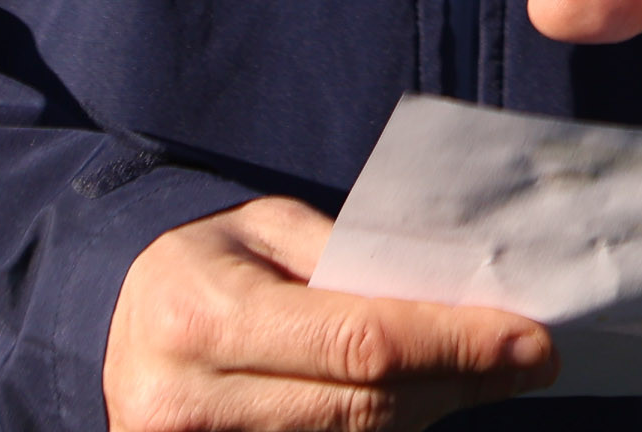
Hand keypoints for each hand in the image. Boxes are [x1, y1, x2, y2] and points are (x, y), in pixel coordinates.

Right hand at [103, 198, 550, 430]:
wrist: (110, 315)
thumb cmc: (206, 258)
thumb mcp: (268, 229)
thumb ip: (352, 263)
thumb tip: (460, 295)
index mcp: (208, 318)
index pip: (360, 343)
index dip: (454, 346)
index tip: (531, 340)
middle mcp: (190, 401)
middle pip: (364, 407)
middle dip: (459, 382)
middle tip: (529, 361)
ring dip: (428, 411)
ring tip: (477, 375)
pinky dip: (380, 431)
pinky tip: (419, 402)